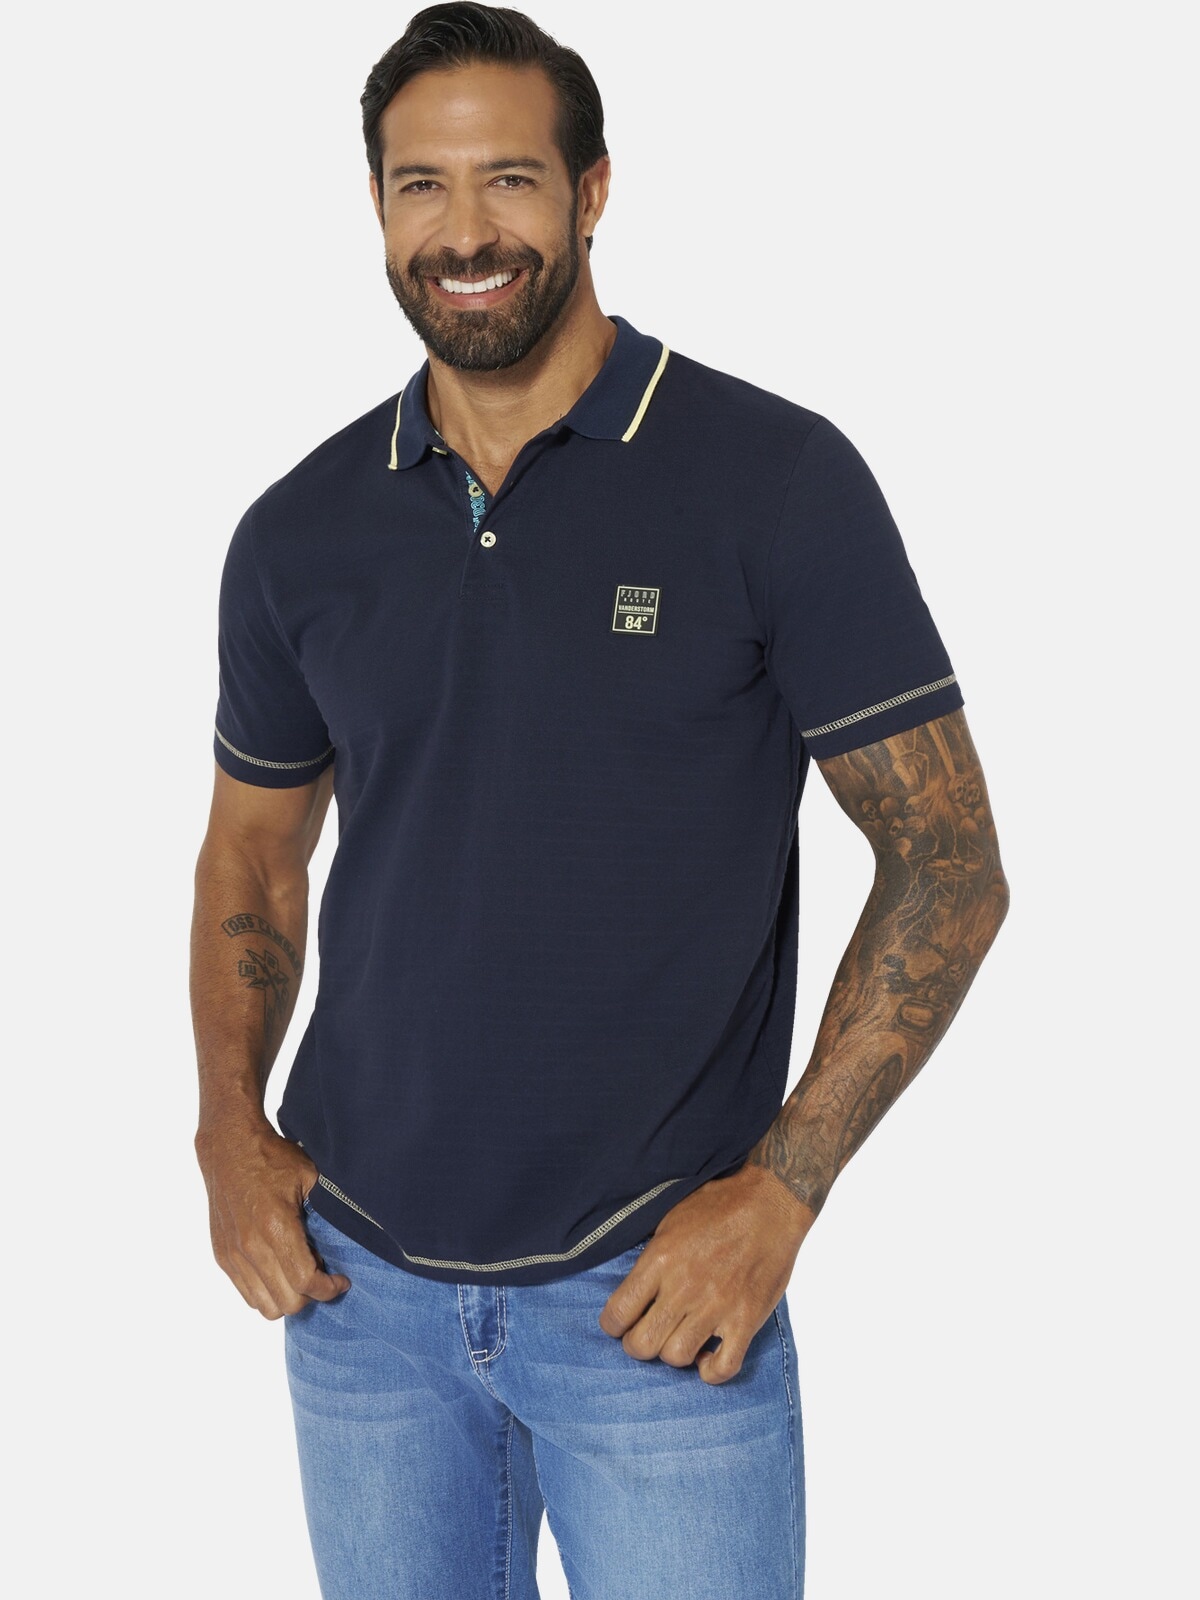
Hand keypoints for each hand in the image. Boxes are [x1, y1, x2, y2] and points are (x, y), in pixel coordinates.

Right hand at [196, 1120, 350, 1318]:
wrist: (229, 1148)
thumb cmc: (272, 1159)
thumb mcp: (311, 1176)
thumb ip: (327, 1211)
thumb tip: (352, 1237)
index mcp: (276, 1226)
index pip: (305, 1282)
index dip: (329, 1289)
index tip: (341, 1280)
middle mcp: (251, 1246)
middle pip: (288, 1302)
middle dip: (312, 1295)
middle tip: (323, 1275)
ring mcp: (233, 1254)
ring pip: (265, 1305)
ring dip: (288, 1297)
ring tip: (300, 1274)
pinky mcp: (223, 1256)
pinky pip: (247, 1293)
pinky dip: (267, 1291)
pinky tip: (280, 1269)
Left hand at [597, 1164, 814, 1384]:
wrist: (771, 1203)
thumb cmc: (720, 1204)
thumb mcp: (671, 1217)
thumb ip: (650, 1254)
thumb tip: (629, 1280)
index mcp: (661, 1259)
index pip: (617, 1313)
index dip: (612, 1325)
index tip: (619, 1323)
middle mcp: (684, 1287)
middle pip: (642, 1345)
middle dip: (637, 1345)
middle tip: (647, 1333)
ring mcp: (717, 1307)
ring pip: (676, 1357)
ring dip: (673, 1352)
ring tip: (679, 1338)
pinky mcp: (746, 1320)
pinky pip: (723, 1367)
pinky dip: (710, 1371)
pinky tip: (706, 1356)